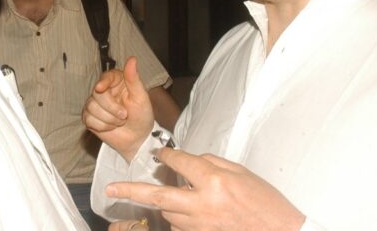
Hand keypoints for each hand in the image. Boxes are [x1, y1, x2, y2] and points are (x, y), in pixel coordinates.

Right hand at [82, 57, 153, 161]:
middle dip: (112, 109)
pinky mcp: (89, 117)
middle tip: (124, 116)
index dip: (103, 82)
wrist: (137, 138)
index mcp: (117, 82)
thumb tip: (132, 58)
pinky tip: (110, 127)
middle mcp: (104, 90)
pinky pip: (88, 119)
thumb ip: (134, 79)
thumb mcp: (141, 97)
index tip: (101, 88)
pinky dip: (101, 126)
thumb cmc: (141, 116)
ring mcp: (95, 104)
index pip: (106, 77)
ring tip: (119, 122)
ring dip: (109, 119)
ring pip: (91, 107)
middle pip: (97, 94)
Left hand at [105, 148, 304, 230]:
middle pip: (159, 196)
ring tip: (185, 198)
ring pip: (169, 214)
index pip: (179, 162)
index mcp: (214, 181)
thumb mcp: (241, 172)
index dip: (167, 155)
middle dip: (131, 192)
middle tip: (109, 190)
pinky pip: (180, 228)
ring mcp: (200, 226)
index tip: (160, 153)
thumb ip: (210, 164)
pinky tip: (195, 215)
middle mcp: (202, 204)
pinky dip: (181, 220)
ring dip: (168, 204)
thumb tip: (188, 161)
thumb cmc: (266, 202)